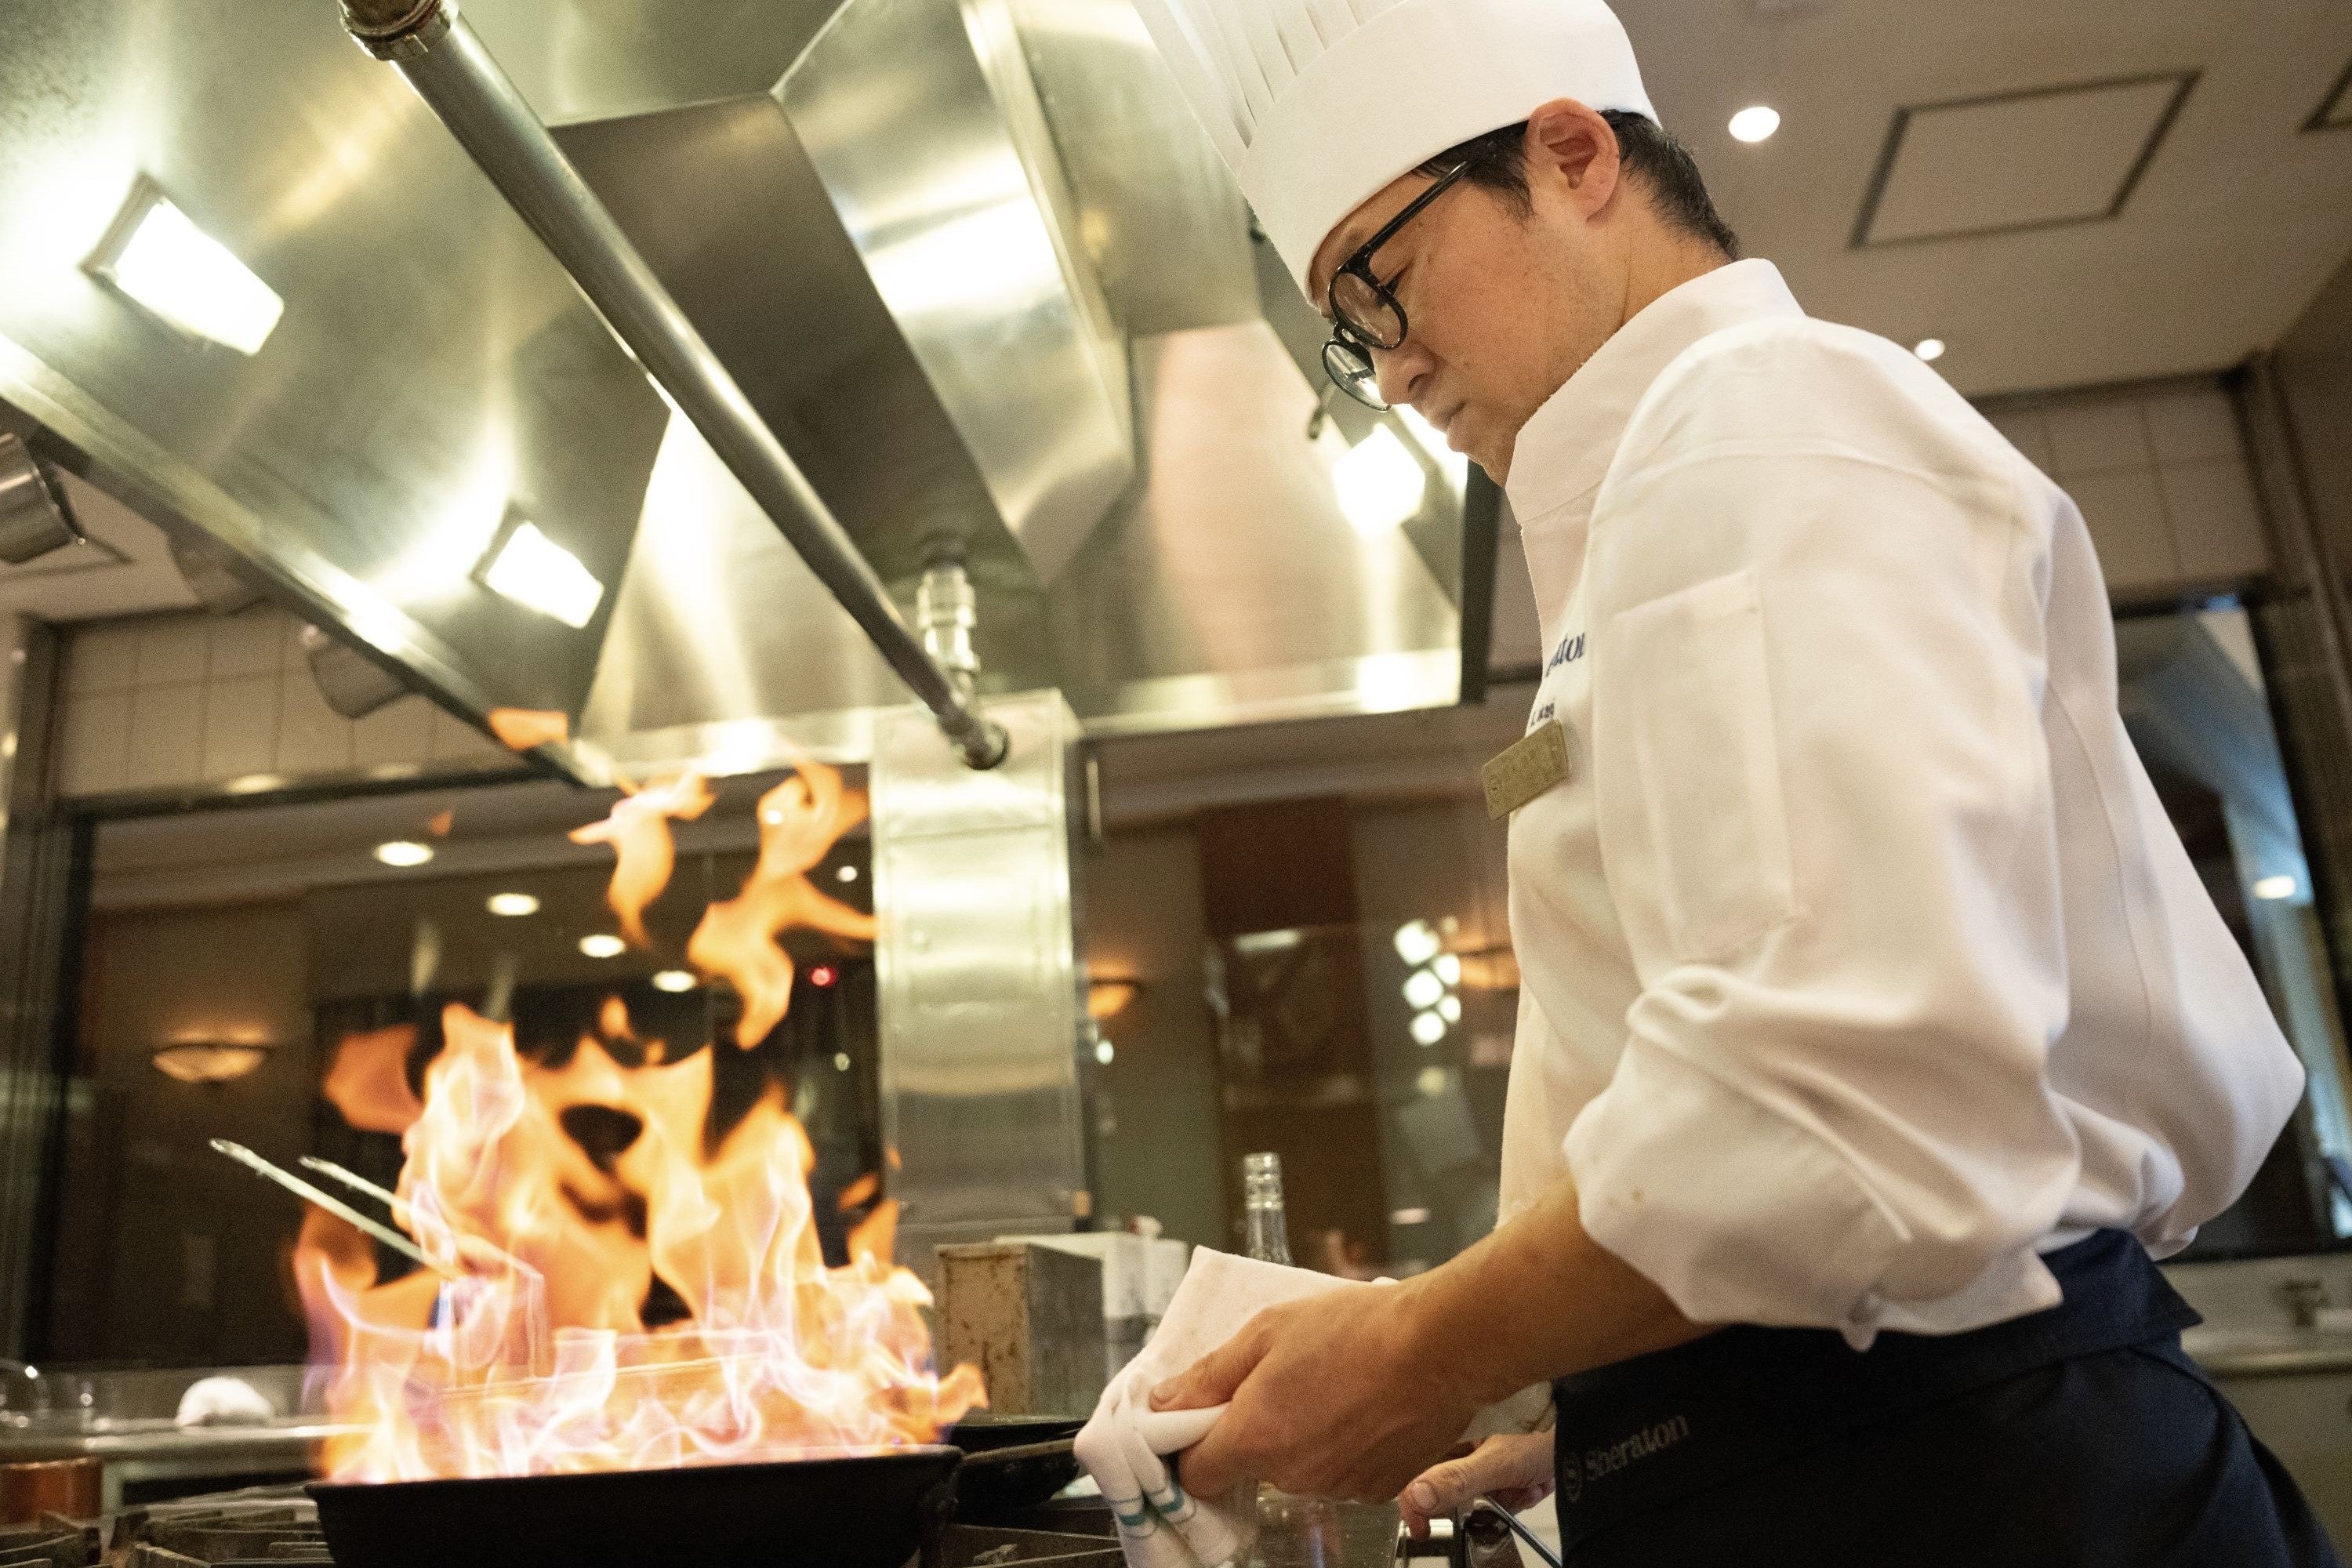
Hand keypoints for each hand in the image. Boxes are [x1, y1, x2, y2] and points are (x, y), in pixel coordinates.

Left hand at [1147, 1281, 1480, 1502]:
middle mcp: (1293, 1475)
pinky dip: (1341, 1447)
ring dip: (1301, 1436)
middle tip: (1279, 1380)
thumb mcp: (1267, 1330)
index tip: (1199, 1422)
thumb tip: (1164, 1403)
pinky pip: (1339, 1473)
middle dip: (1254, 1429)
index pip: (1196, 1474)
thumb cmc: (1358, 1329)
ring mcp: (1338, 1487)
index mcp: (1257, 1437)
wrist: (1442, 1346)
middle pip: (1249, 1467)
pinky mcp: (1376, 1490)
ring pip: (1296, 1469)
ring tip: (1330, 1384)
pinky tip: (1359, 1405)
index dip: (1192, 1447)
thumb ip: (1209, 1374)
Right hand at [1398, 1432, 1554, 1537]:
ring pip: (1473, 1498)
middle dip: (1476, 1500)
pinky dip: (1516, 1499)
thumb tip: (1416, 1498)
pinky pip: (1496, 1499)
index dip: (1413, 1498)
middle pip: (1444, 1487)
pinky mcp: (1500, 1471)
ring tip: (1526, 1481)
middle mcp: (1461, 1439)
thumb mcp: (1498, 1460)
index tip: (1420, 1526)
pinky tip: (1533, 1482)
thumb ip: (1455, 1480)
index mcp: (1448, 1424)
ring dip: (1502, 1500)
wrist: (1586, 1432)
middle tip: (1503, 1489)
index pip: (1413, 1468)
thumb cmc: (1547, 1429)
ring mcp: (1482, 1457)